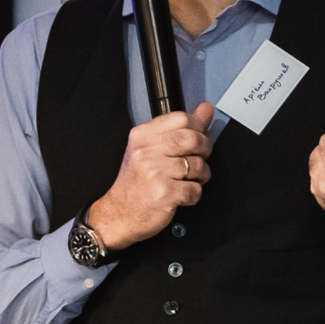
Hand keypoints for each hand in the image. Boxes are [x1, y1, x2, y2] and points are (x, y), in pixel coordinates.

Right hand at [86, 102, 215, 250]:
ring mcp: (155, 172)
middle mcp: (147, 152)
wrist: (119, 213)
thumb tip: (206, 110)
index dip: (197, 127)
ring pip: (197, 165)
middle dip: (204, 150)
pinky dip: (194, 194)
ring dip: (200, 175)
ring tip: (186, 179)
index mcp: (142, 136)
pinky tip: (180, 194)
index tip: (199, 135)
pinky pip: (195, 189)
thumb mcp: (148, 150)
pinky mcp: (165, 193)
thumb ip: (177, 129)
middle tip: (197, 159)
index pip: (181, 118)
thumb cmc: (135, 183)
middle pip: (192, 139)